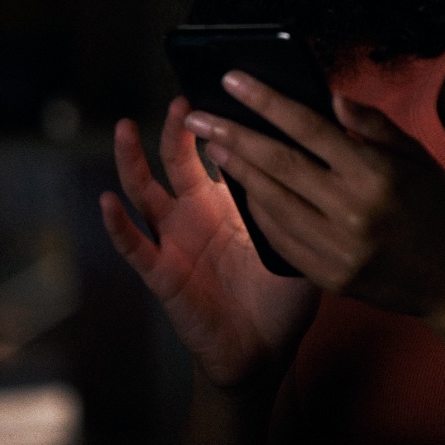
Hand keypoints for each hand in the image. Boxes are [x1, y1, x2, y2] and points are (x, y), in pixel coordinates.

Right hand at [100, 97, 318, 389]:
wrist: (262, 353)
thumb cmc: (282, 299)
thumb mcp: (302, 243)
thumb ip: (308, 204)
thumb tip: (335, 164)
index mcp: (228, 204)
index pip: (217, 153)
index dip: (217, 124)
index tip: (223, 90)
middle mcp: (195, 215)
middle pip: (176, 161)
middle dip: (176, 130)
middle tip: (182, 101)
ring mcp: (174, 241)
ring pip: (144, 192)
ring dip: (131, 160)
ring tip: (126, 128)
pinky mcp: (162, 273)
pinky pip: (135, 246)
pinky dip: (118, 224)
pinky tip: (108, 201)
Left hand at [184, 72, 444, 319]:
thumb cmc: (440, 210)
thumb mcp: (418, 158)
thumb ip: (372, 125)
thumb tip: (329, 96)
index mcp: (374, 173)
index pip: (308, 127)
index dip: (266, 101)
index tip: (232, 79)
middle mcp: (352, 210)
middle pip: (278, 164)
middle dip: (232, 134)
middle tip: (198, 115)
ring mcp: (339, 248)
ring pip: (272, 202)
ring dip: (238, 172)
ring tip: (214, 146)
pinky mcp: (330, 277)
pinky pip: (281, 239)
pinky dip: (259, 212)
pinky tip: (243, 189)